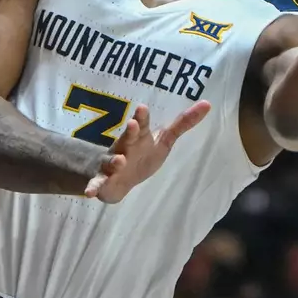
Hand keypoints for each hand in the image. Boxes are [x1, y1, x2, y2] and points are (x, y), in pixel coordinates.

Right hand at [84, 101, 211, 202]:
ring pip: (111, 161)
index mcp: (137, 137)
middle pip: (125, 138)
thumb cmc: (142, 154)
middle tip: (133, 124)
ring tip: (120, 161)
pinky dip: (92, 187)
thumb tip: (207, 104)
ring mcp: (111, 164)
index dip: (142, 117)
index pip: (140, 125)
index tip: (143, 108)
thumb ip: (183, 124)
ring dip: (114, 161)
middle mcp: (123, 147)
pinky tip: (90, 193)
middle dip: (129, 132)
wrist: (118, 178)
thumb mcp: (163, 140)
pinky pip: (97, 183)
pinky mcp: (103, 181)